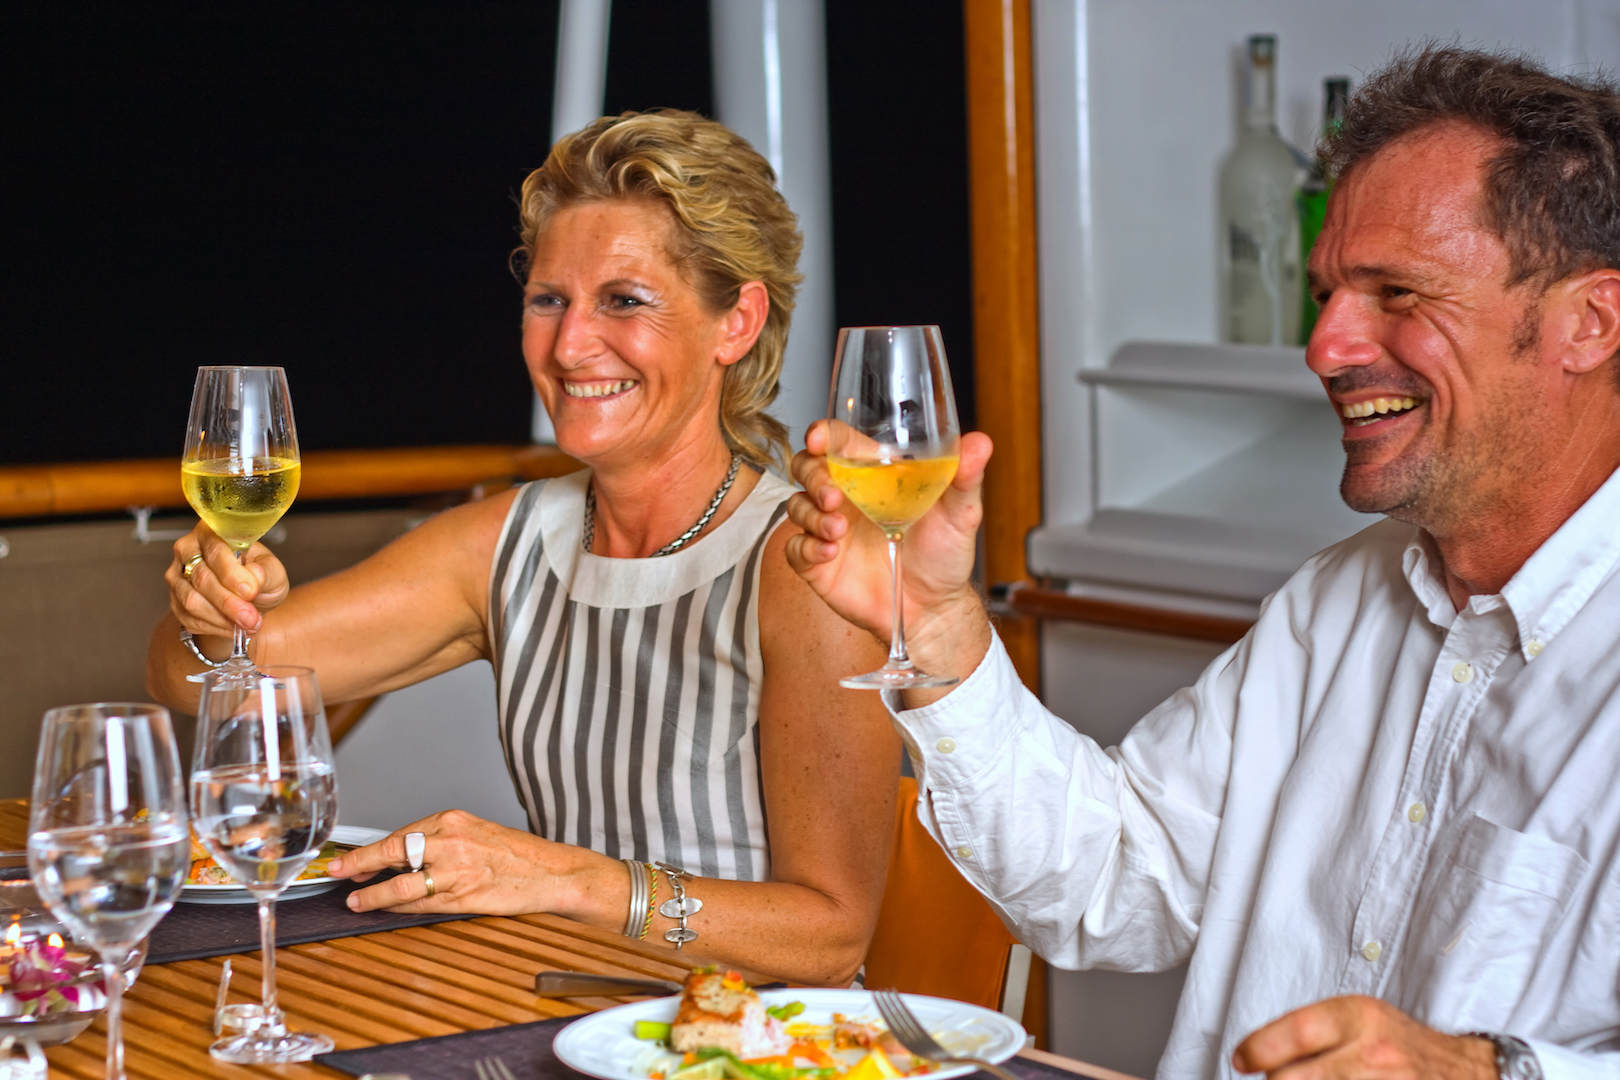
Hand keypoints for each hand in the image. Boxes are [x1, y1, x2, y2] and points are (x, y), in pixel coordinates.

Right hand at [166, 522, 288, 637]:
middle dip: (229, 603)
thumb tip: (253, 576)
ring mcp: (177, 575)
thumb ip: (266, 571)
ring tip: (248, 624)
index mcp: (212, 532)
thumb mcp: (273, 570)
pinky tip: (233, 628)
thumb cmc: (259, 577)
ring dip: (222, 618)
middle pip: (202, 578)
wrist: (248, 600)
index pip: (216, 551)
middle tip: (251, 618)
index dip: (232, 575)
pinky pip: (189, 617)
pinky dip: (215, 627)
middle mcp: (188, 549)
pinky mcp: (175, 600)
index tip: (251, 592)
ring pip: (191, 600)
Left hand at [326, 809, 622, 921]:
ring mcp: (456, 871)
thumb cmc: (515, 852)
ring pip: (401, 885)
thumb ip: (440, 840)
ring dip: (373, 896)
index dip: (368, 850)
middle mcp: (451, 842)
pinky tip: (387, 911)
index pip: (398, 834)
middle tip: (335, 873)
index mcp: (452, 820)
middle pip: (392, 853)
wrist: (550, 872)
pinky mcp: (463, 897)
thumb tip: (400, 855)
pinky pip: (422, 905)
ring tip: (356, 902)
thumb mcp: (475, 832)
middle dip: (358, 865)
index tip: (346, 859)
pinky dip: (401, 909)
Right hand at [784, 422, 993, 677]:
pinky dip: (806, 547)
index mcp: (873, 475)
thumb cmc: (944, 555)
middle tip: (833, 496)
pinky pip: (795, 548)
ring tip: (838, 530)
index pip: (838, 441)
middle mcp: (846, 497)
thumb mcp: (961, 513)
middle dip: (812, 476)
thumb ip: (964, 477)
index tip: (818, 439)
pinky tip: (828, 553)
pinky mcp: (819, 563)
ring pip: (796, 505)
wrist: (934, 607)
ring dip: (812, 514)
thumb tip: (980, 442)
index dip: (823, 434)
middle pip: (806, 468)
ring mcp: (830, 529)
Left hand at [1233, 996, 1498, 1077]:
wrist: (1467, 1073)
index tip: (1241, 1059)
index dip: (1258, 1049)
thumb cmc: (1404, 1048)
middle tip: (1277, 1077)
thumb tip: (1257, 1054)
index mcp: (1359, 1017)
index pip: (1295, 1031)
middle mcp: (1373, 1053)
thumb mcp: (1361, 1021)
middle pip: (1292, 1078)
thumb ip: (1312, 1033)